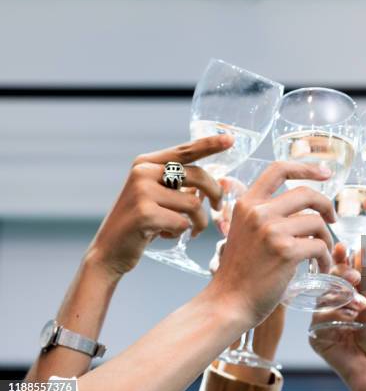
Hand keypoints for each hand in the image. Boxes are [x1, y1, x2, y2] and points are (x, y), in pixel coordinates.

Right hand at [83, 135, 232, 280]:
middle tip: (218, 208)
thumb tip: (216, 181)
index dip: (210, 144)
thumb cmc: (141, 224)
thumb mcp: (157, 196)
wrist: (109, 251)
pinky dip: (180, 233)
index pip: (185, 150)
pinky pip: (182, 223)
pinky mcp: (145, 213)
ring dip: (197, 222)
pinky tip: (164, 235)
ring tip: (187, 230)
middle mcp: (143, 172)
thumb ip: (179, 184)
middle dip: (215, 194)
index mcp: (146, 163)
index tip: (231, 138)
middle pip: (198, 176)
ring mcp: (142, 191)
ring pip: (193, 203)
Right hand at [208, 162, 335, 326]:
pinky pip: (319, 246)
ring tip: (322, 253)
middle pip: (306, 193)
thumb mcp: (242, 231)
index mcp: (247, 203)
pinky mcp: (286, 252)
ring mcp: (272, 231)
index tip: (326, 172)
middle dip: (326, 205)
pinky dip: (324, 258)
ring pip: (316, 222)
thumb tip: (295, 204)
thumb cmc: (239, 272)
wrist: (228, 302)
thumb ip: (262, 214)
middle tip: (332, 218)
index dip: (306, 167)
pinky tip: (320, 267)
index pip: (279, 169)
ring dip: (326, 238)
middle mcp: (258, 212)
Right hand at [310, 245, 365, 390]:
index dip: (339, 260)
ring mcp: (324, 323)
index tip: (342, 247)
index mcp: (349, 299)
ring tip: (361, 305)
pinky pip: (319, 317)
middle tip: (353, 274)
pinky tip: (351, 318)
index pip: (340, 274)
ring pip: (322, 297)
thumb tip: (361, 248)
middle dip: (339, 274)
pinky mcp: (317, 338)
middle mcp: (334, 309)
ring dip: (342, 296)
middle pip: (327, 282)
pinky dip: (335, 313)